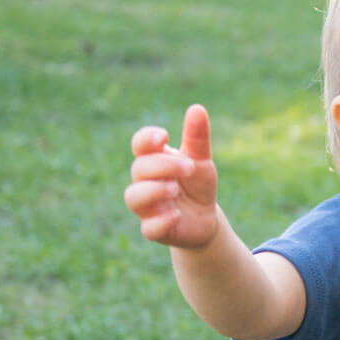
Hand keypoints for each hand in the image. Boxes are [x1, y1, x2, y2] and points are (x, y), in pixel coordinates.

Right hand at [124, 104, 218, 247]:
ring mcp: (147, 208)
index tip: (163, 136)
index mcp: (154, 161)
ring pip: (133, 197)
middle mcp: (145, 183)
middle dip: (163, 166)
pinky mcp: (155, 230)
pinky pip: (149, 228)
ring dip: (153, 191)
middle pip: (139, 169)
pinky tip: (176, 215)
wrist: (206, 219)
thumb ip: (197, 138)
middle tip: (189, 168)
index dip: (146, 139)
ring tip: (174, 188)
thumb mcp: (201, 161)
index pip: (139, 145)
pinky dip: (161, 221)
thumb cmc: (197, 185)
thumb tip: (197, 108)